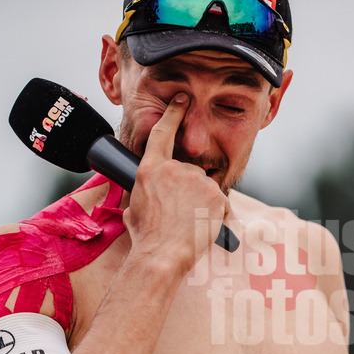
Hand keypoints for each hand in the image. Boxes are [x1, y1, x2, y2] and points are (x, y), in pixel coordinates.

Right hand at [124, 93, 227, 267]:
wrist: (163, 255)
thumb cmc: (146, 237)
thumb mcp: (134, 208)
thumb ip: (143, 192)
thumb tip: (145, 195)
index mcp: (150, 169)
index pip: (163, 132)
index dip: (174, 113)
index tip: (183, 99)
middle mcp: (176, 169)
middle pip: (188, 170)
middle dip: (186, 189)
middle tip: (177, 213)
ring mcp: (198, 180)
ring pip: (204, 186)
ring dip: (200, 201)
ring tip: (188, 223)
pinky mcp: (217, 195)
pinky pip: (220, 202)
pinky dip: (215, 213)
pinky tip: (203, 226)